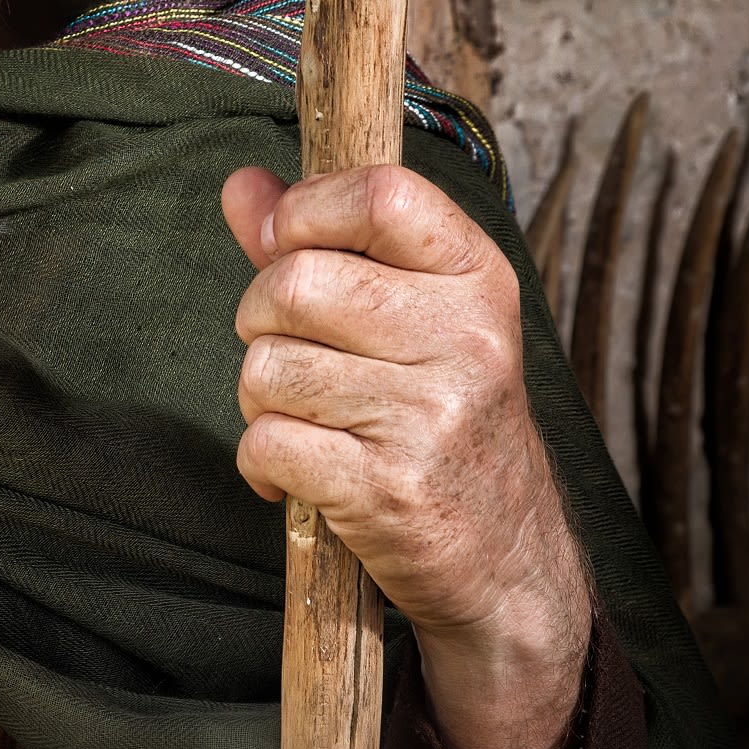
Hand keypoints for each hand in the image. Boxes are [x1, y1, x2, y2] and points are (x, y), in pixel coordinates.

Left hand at [221, 163, 591, 748]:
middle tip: (291, 358)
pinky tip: (300, 476)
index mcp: (477, 280)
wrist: (509, 564)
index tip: (290, 246)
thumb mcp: (411, 320)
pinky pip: (267, 442)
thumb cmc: (441, 421)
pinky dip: (262, 464)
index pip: (380, 195)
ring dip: (262, 400)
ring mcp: (433, 415)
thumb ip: (319, 246)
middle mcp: (467, 339)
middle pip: (294, 283)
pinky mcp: (391, 488)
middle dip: (260, 320)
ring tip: (310, 424)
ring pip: (268, 366)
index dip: (307, 212)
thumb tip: (240, 184)